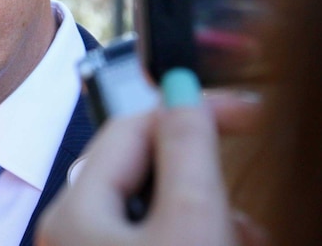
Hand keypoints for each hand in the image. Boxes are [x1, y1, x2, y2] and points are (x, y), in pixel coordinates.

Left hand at [36, 70, 263, 245]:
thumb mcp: (190, 225)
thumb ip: (187, 153)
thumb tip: (183, 92)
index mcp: (74, 211)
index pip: (130, 127)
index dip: (188, 108)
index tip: (247, 109)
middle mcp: (75, 233)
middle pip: (144, 170)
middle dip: (202, 173)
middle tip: (246, 188)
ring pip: (158, 211)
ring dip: (206, 211)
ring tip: (244, 231)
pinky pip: (161, 238)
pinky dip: (195, 235)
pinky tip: (228, 241)